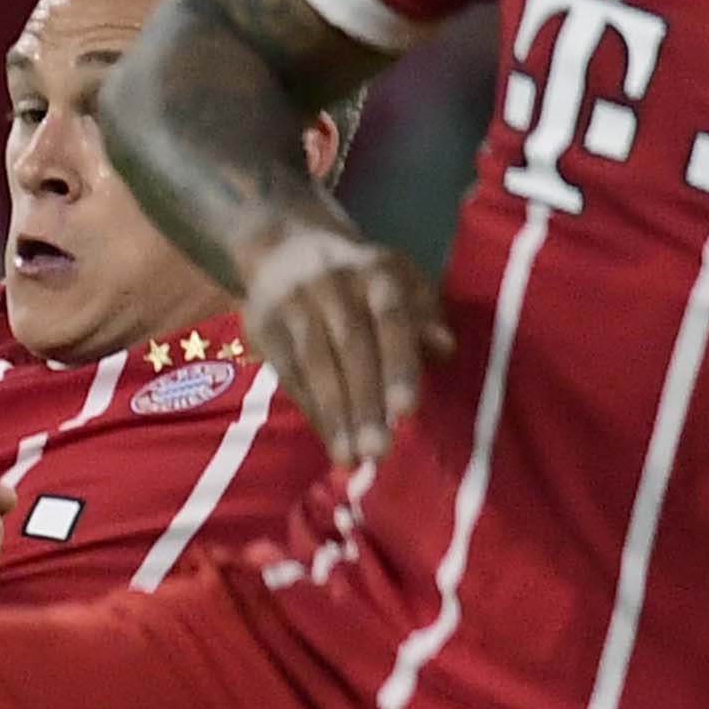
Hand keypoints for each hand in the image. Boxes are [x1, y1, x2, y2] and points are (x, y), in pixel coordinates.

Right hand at [240, 220, 445, 468]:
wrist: (285, 248)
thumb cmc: (360, 277)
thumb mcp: (400, 281)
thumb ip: (424, 315)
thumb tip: (445, 350)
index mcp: (375, 271)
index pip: (389, 319)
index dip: (398, 365)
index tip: (406, 412)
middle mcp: (331, 284)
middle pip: (350, 347)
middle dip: (363, 403)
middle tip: (377, 453)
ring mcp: (292, 304)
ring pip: (314, 365)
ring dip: (333, 416)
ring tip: (349, 459)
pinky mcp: (263, 326)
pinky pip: (287, 375)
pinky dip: (310, 410)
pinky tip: (328, 440)